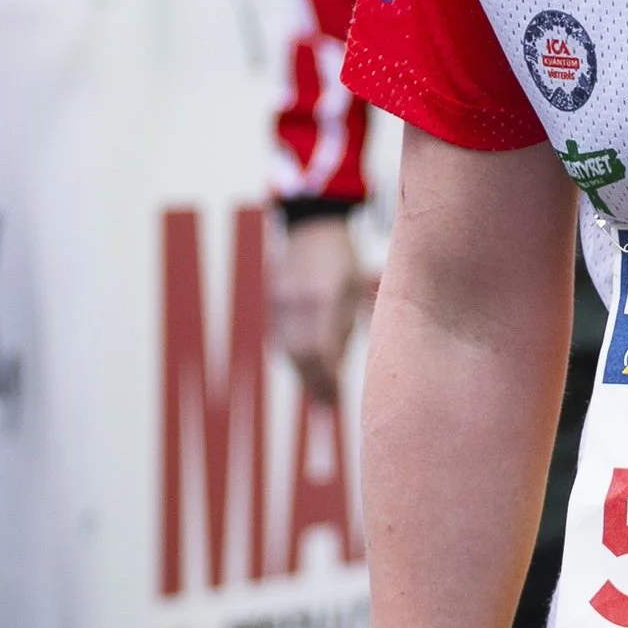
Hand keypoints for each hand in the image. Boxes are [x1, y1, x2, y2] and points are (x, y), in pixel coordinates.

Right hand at [273, 212, 367, 398]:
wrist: (312, 224)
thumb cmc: (344, 258)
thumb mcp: (355, 288)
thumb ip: (347, 326)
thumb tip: (337, 369)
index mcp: (324, 294)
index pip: (320, 351)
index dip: (326, 380)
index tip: (337, 398)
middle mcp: (297, 298)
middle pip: (300, 355)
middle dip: (315, 383)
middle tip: (330, 402)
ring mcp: (280, 299)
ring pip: (288, 350)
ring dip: (304, 375)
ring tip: (322, 392)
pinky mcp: (272, 301)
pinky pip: (282, 338)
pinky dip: (295, 358)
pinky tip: (309, 369)